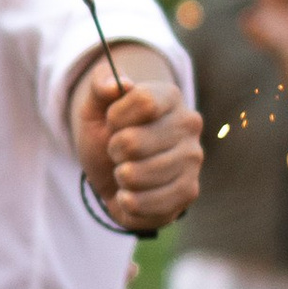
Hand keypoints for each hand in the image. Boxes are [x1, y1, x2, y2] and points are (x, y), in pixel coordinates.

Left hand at [72, 69, 203, 230]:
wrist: (115, 174)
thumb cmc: (107, 136)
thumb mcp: (94, 108)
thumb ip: (99, 85)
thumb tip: (117, 84)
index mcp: (169, 97)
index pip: (143, 101)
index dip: (116, 117)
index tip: (113, 123)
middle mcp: (189, 125)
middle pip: (134, 142)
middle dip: (114, 150)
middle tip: (118, 151)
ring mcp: (193, 160)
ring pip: (137, 175)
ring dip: (120, 177)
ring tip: (126, 171)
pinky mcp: (189, 191)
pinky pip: (147, 204)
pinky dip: (128, 201)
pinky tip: (131, 194)